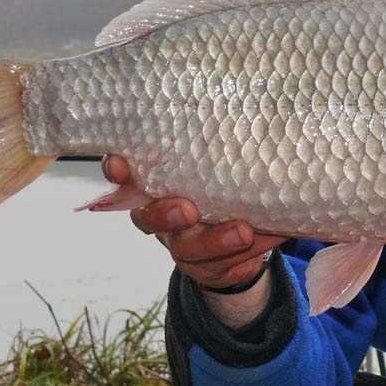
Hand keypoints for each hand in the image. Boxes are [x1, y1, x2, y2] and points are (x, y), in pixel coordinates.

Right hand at [102, 155, 285, 306]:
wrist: (242, 240)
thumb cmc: (222, 188)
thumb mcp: (218, 164)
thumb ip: (220, 150)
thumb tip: (249, 117)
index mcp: (157, 185)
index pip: (128, 175)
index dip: (118, 172)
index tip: (120, 164)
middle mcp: (161, 216)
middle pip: (149, 218)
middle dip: (164, 214)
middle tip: (187, 210)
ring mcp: (181, 245)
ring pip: (189, 247)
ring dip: (216, 240)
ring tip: (243, 232)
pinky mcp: (205, 267)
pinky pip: (222, 263)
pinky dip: (249, 250)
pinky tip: (267, 237)